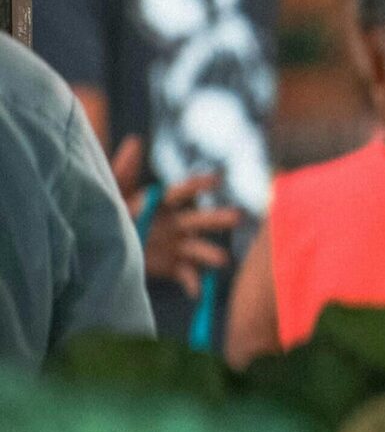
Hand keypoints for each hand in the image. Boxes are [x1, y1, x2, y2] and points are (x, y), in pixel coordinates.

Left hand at [112, 139, 242, 297]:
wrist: (99, 248)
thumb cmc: (105, 213)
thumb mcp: (112, 192)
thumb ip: (123, 170)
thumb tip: (135, 140)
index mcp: (162, 203)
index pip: (184, 191)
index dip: (200, 184)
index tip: (218, 179)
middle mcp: (175, 223)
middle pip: (200, 220)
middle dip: (219, 218)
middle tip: (238, 217)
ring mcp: (175, 246)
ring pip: (198, 249)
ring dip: (211, 253)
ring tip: (223, 260)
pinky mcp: (171, 266)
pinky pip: (187, 274)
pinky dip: (193, 282)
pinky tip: (196, 291)